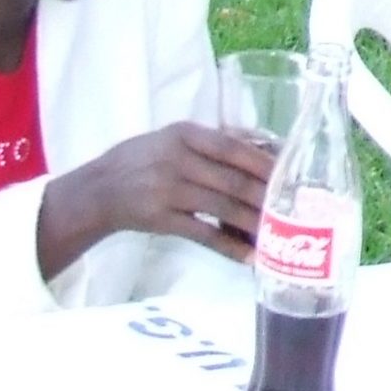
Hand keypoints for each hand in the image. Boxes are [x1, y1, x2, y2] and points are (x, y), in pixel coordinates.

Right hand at [35, 121, 277, 279]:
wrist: (97, 190)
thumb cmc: (142, 160)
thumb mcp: (173, 138)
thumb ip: (213, 141)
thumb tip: (263, 146)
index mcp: (184, 135)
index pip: (233, 147)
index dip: (264, 162)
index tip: (291, 173)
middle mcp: (177, 160)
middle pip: (232, 179)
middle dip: (266, 195)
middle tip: (293, 207)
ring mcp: (167, 191)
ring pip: (222, 207)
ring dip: (253, 222)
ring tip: (279, 233)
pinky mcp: (160, 219)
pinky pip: (202, 234)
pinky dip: (229, 245)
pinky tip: (249, 255)